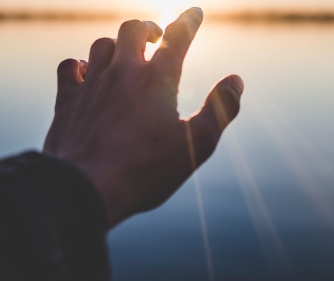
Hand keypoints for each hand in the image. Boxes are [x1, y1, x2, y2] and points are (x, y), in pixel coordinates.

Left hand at [43, 8, 243, 227]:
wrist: (86, 189)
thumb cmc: (147, 170)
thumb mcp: (197, 145)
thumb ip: (220, 109)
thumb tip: (236, 81)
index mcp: (157, 80)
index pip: (177, 38)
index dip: (189, 21)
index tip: (195, 12)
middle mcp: (122, 73)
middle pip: (133, 30)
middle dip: (149, 28)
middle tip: (156, 36)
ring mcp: (92, 84)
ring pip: (102, 45)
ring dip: (117, 44)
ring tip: (126, 55)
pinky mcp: (68, 100)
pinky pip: (69, 66)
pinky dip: (80, 63)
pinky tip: (87, 72)